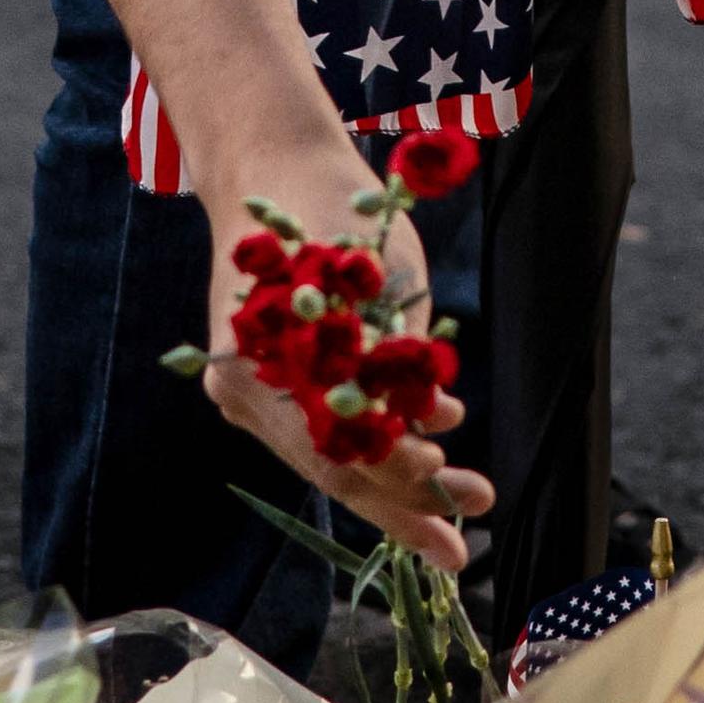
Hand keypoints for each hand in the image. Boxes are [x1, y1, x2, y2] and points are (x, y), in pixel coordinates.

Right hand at [195, 158, 489, 578]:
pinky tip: (423, 437)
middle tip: (463, 536)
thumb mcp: (389, 286)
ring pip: (323, 452)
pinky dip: (365, 436)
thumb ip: (400, 368)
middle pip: (331, 465)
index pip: (344, 455)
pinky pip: (309, 425)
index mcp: (272, 361)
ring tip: (460, 489)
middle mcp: (242, 384)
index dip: (406, 492)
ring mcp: (240, 384)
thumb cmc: (338, 214)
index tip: (462, 515)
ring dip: (391, 473)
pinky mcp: (252, 377)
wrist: (271, 166)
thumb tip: (432, 434)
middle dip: (405, 500)